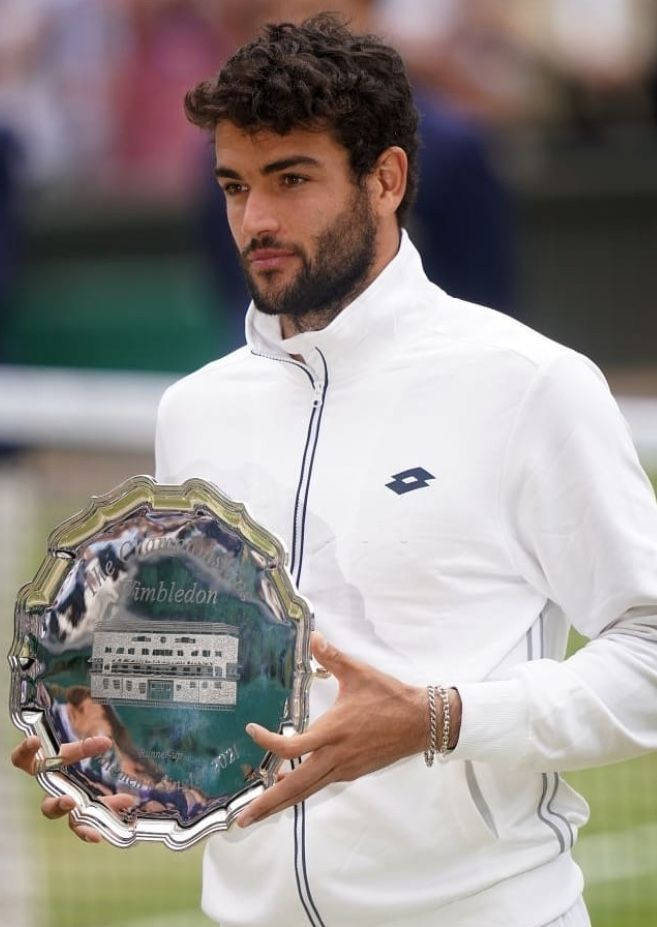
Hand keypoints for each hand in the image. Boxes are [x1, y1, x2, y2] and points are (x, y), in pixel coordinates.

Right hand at [10, 734, 134, 842]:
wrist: (78, 771)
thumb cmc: (66, 759)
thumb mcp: (73, 750)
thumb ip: (85, 747)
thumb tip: (106, 742)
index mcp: (41, 772)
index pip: (23, 761)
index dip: (24, 751)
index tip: (34, 740)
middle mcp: (52, 793)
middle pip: (48, 807)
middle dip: (57, 806)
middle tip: (69, 801)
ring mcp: (71, 806)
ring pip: (72, 822)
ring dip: (83, 828)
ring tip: (96, 834)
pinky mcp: (87, 812)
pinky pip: (97, 818)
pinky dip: (110, 813)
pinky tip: (124, 805)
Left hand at [237, 632, 428, 827]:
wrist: (421, 722)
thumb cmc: (389, 696)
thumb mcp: (359, 672)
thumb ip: (333, 656)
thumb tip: (314, 636)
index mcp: (333, 732)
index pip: (293, 747)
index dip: (269, 742)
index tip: (251, 730)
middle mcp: (336, 756)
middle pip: (295, 787)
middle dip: (267, 804)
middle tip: (241, 820)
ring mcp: (345, 768)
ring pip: (307, 790)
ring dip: (281, 803)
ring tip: (257, 813)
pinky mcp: (353, 772)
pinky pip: (321, 783)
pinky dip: (301, 789)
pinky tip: (288, 783)